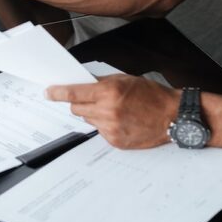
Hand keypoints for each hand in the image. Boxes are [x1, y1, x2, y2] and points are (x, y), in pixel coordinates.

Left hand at [47, 75, 179, 148]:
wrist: (173, 117)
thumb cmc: (152, 95)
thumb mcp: (125, 80)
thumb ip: (102, 82)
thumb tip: (81, 82)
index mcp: (109, 92)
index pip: (74, 93)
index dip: (57, 92)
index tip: (48, 92)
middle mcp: (107, 111)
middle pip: (76, 108)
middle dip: (80, 102)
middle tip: (92, 99)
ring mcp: (111, 129)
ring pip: (87, 120)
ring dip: (93, 114)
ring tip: (113, 110)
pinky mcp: (115, 141)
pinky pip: (99, 131)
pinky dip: (104, 125)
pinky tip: (121, 121)